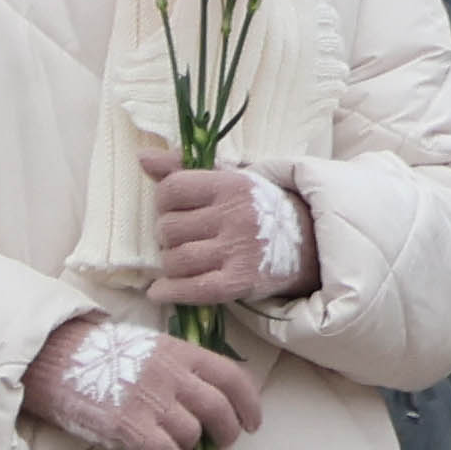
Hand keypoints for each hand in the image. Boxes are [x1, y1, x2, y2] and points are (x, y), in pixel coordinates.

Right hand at [26, 311, 267, 449]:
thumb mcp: (148, 348)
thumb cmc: (98, 354)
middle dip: (228, 433)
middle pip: (220, 409)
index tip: (252, 422)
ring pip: (194, 435)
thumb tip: (204, 402)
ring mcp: (151, 399)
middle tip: (221, 444)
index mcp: (179, 351)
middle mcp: (172, 373)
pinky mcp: (130, 425)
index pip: (232, 376)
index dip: (249, 403)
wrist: (52, 357)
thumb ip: (179, 369)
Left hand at [142, 161, 315, 308]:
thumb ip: (183, 168)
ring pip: (175, 260)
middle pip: (169, 228)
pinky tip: (159, 291)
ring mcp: (238, 250)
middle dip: (166, 236)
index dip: (162, 202)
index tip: (172, 210)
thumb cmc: (260, 207)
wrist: (308, 242)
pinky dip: (170, 291)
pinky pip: (193, 289)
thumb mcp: (229, 178)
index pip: (171, 189)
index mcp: (230, 184)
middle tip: (180, 238)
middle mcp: (235, 215)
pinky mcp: (241, 281)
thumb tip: (142, 157)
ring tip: (181, 259)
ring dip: (170, 263)